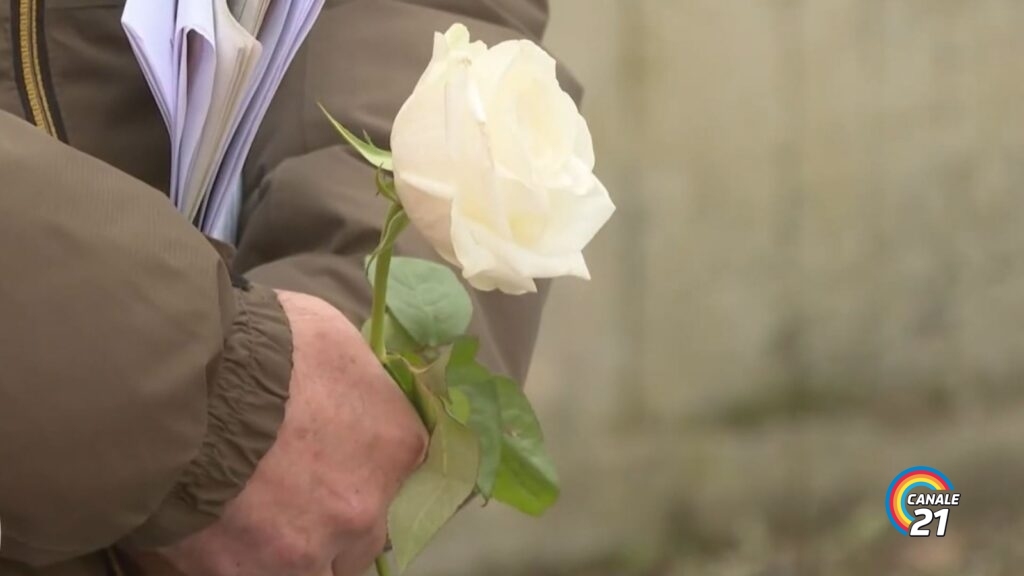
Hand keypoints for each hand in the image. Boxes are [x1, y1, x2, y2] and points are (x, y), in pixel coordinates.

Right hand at [159, 290, 426, 575]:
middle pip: (365, 529)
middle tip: (295, 490)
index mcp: (396, 444)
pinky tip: (225, 536)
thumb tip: (341, 387)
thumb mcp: (329, 337)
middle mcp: (366, 507)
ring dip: (302, 551)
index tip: (335, 453)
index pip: (399, 469)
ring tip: (261, 523)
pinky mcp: (250, 575)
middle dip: (337, 514)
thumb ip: (352, 380)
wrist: (180, 386)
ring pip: (322, 568)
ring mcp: (310, 550)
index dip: (363, 461)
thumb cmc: (258, 344)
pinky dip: (249, 563)